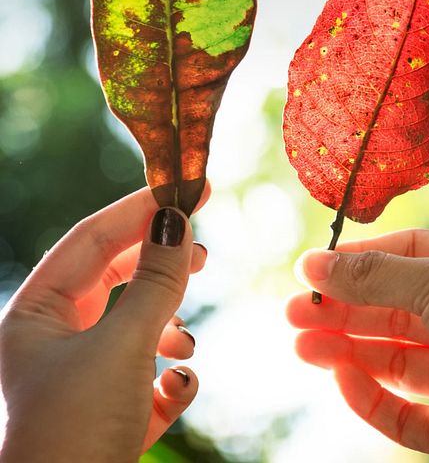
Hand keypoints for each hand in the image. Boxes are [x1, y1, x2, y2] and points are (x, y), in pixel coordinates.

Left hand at [0, 186, 209, 462]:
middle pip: (112, 282)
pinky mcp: (101, 422)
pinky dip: (165, 379)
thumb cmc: (74, 434)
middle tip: (203, 250)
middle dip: (159, 269)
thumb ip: (155, 280)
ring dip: (166, 328)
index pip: (91, 240)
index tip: (191, 188)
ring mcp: (75, 384)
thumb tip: (177, 218)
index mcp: (33, 316)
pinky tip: (178, 385)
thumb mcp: (122, 346)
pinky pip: (140, 381)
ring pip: (129, 330)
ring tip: (185, 338)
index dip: (141, 208)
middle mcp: (49, 344)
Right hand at [288, 230, 428, 462]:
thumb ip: (377, 275)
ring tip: (301, 345)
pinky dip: (370, 397)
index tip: (313, 269)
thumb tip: (317, 263)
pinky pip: (406, 413)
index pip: (411, 256)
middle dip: (344, 310)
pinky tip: (340, 378)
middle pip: (395, 311)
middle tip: (294, 311)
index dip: (362, 262)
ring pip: (394, 362)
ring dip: (346, 351)